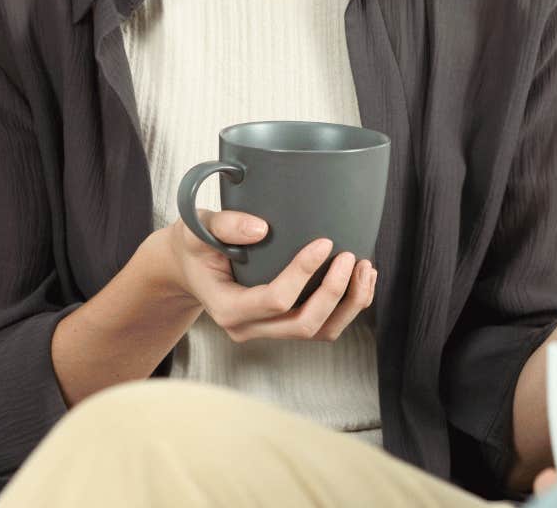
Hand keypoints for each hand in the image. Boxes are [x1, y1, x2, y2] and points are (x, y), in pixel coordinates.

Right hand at [154, 210, 374, 342]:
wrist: (191, 267)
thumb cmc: (196, 245)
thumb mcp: (198, 227)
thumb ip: (225, 225)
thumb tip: (261, 228)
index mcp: (226, 307)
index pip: (274, 300)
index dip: (303, 273)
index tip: (324, 242)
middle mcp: (249, 327)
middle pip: (303, 324)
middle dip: (334, 292)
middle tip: (351, 256)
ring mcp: (269, 330)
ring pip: (320, 332)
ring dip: (349, 304)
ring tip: (365, 267)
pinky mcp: (285, 324)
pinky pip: (324, 325)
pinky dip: (347, 306)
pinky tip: (360, 277)